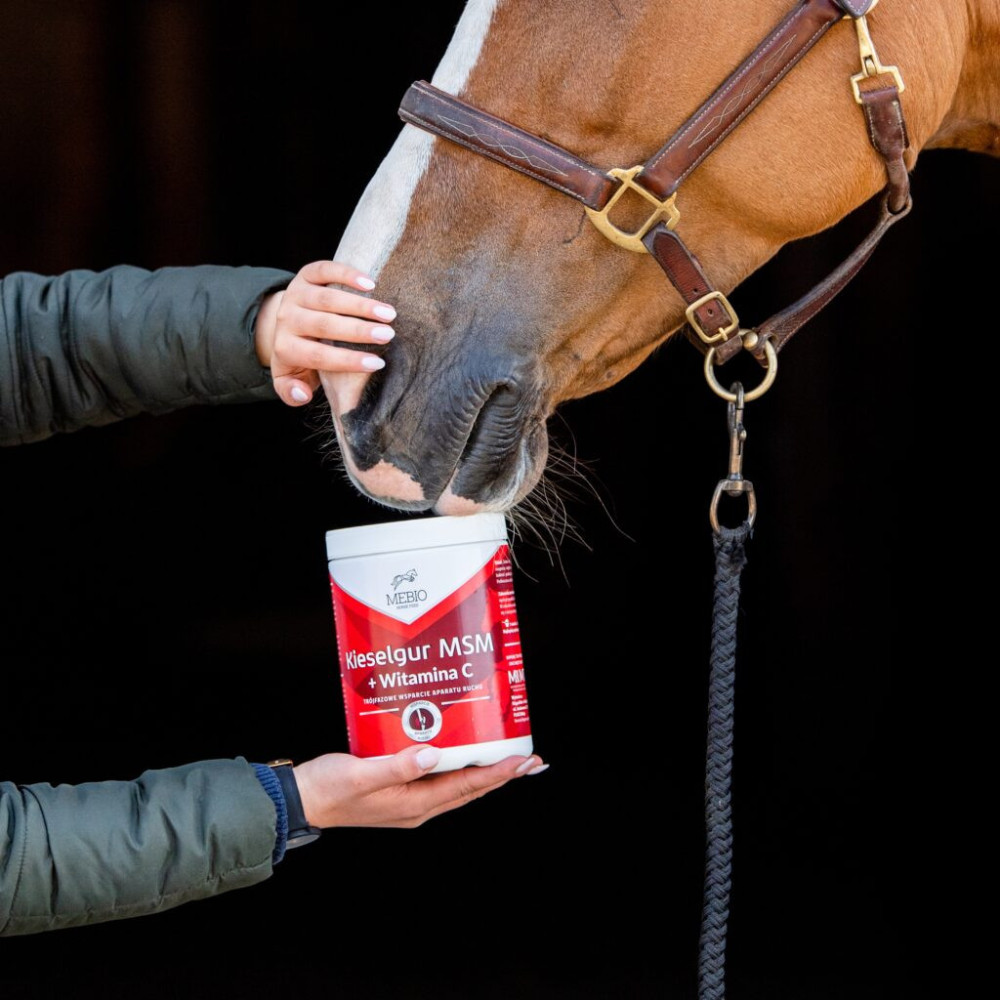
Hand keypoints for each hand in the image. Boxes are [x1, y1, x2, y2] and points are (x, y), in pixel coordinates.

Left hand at [254, 260, 396, 406]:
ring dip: (360, 305)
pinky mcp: (305, 275)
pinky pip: (325, 270)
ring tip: (389, 313)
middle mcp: (287, 319)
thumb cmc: (300, 356)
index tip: (378, 363)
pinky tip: (371, 284)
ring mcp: (296, 294)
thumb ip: (292, 394)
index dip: (348, 360)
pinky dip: (347, 274)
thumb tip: (304, 394)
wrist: (286, 323)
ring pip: (327, 298)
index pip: (318, 356)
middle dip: (358, 330)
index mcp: (286, 348)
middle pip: (324, 325)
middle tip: (388, 335)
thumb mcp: (291, 379)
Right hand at [293, 746, 547, 829]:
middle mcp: (418, 806)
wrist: (302, 800)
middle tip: (531, 761)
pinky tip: (462, 751)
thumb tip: (433, 755)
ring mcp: (410, 801)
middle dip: (502, 774)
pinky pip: (440, 780)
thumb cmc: (328, 787)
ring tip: (507, 756)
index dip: (498, 774)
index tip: (525, 763)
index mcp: (414, 804)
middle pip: (469, 789)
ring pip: (457, 785)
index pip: (466, 787)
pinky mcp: (400, 792)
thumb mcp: (361, 773)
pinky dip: (458, 767)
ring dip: (484, 772)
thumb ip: (397, 765)